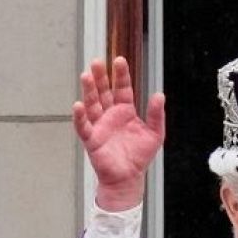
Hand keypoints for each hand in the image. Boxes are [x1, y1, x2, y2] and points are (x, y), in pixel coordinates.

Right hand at [73, 57, 165, 210]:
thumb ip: (156, 115)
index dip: (121, 75)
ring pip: (92, 104)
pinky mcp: (92, 139)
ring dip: (89, 90)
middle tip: (97, 61)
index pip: (122, 89)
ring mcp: (100, 125)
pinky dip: (80, 116)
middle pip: (104, 92)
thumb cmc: (140, 156)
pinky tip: (78, 105)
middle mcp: (110, 115)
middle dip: (101, 77)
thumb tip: (159, 94)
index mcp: (125, 111)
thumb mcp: (155, 134)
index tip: (119, 60)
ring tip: (86, 75)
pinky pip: (84, 126)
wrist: (129, 177)